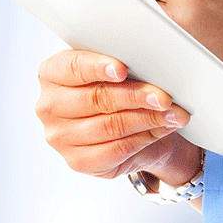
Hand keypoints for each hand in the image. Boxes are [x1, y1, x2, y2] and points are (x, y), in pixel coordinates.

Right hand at [36, 49, 202, 184]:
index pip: (73, 67)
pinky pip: (116, 149)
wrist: (125, 125)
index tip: (123, 69)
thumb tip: (151, 62)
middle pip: (96, 98)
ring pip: (110, 126)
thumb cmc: (119, 88)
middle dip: (136, 96)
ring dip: (148, 119)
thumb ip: (123, 61)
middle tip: (164, 96)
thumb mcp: (118, 68)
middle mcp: (49, 106)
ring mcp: (60, 137)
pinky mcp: (78, 162)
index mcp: (51, 74)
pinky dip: (145, 137)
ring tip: (173, 113)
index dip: (99, 67)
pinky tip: (162, 128)